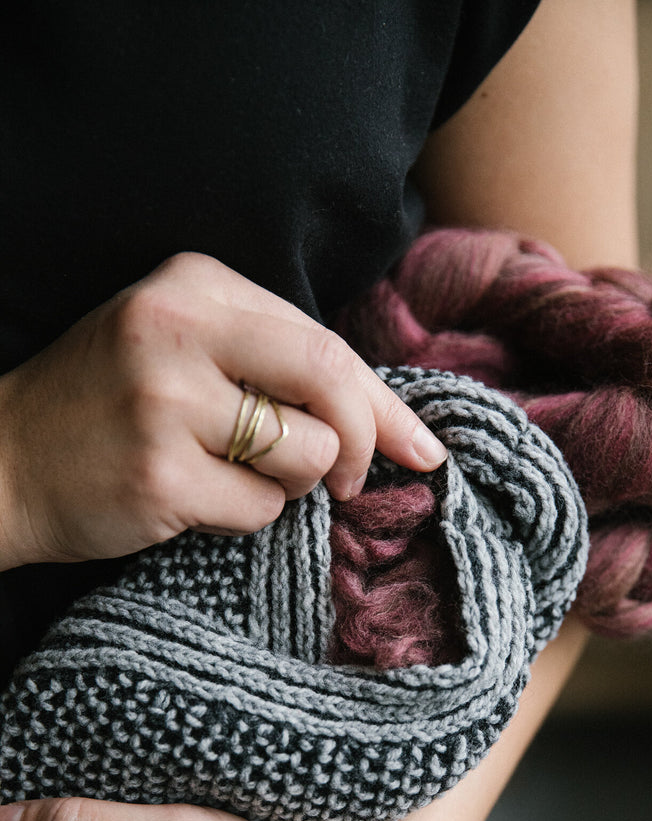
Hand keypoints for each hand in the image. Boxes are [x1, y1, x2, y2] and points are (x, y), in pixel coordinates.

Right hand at [0, 252, 445, 569]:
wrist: (6, 461)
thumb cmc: (113, 407)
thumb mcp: (186, 348)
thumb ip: (278, 363)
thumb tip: (396, 424)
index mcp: (196, 285)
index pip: (327, 342)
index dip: (384, 403)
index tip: (422, 448)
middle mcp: (179, 328)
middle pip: (330, 381)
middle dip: (361, 442)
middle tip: (349, 482)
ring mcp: (165, 402)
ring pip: (306, 454)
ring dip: (290, 485)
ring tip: (227, 474)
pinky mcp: (159, 474)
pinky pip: (262, 510)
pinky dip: (245, 517)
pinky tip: (193, 499)